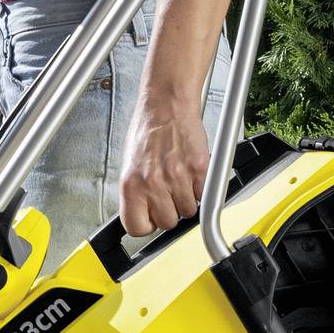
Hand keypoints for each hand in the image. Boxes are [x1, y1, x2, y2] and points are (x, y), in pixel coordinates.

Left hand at [118, 87, 209, 238]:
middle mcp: (152, 183)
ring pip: (188, 212)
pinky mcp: (198, 169)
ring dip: (187, 200)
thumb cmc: (148, 131)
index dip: (147, 224)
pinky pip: (204, 195)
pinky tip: (191, 174)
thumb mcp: (130, 165)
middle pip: (167, 223)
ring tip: (180, 180)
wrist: (166, 105)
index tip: (151, 218)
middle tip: (169, 194)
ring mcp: (177, 177)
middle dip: (170, 211)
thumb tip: (142, 214)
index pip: (136, 227)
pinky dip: (201, 189)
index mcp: (130, 184)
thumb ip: (136, 193)